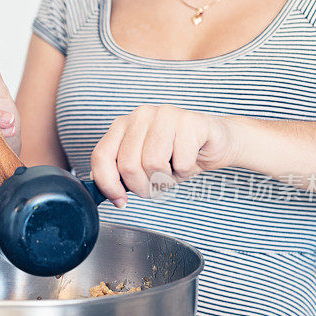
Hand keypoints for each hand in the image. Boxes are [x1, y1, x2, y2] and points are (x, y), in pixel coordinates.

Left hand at [91, 105, 238, 206]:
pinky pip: (181, 162)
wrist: (214, 142)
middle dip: (142, 187)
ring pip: (153, 164)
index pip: (101, 156)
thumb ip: (119, 172)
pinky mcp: (190, 121)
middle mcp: (141, 116)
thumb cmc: (176, 154)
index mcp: (123, 125)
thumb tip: (101, 189)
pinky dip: (185, 171)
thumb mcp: (142, 164)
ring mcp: (165, 115)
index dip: (108, 184)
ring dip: (165, 180)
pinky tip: (189, 160)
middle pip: (127, 165)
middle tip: (155, 187)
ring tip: (172, 171)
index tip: (119, 200)